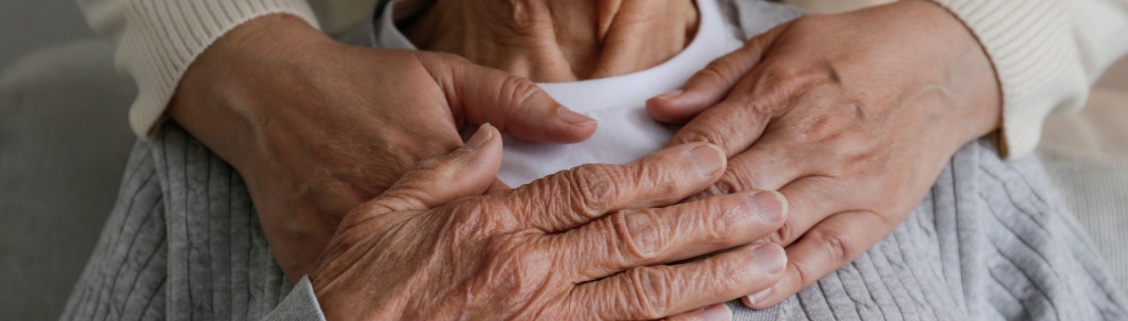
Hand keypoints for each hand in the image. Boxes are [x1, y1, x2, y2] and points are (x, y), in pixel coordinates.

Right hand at [168, 14, 598, 280]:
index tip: (568, 249)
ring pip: (425, 290)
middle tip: (520, 278)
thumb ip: (516, 102)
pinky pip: (364, 297)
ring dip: (459, 296)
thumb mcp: (444, 76)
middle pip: (479, 264)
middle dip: (512, 277)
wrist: (264, 96)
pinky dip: (396, 303)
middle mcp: (403, 211)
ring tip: (474, 295)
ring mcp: (353, 240)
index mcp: (446, 168)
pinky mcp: (313, 261)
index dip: (547, 238)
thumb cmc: (360, 83)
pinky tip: (422, 307)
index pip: (517, 219)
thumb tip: (582, 126)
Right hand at [310, 124, 789, 320]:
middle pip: (637, 240)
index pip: (597, 190)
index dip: (661, 174)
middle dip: (711, 222)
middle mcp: (529, 275)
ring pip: (641, 297)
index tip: (709, 159)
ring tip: (765, 261)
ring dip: (710, 278)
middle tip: (768, 208)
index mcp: (498, 225)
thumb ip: (450, 169)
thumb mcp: (387, 205)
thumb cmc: (355, 280)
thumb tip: (497, 142)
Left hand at [646, 0, 1000, 307]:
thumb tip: (659, 110)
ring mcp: (848, 174)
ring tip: (682, 276)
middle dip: (682, 219)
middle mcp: (812, 134)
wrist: (944, 63)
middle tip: (642, 246)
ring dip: (726, 251)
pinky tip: (751, 292)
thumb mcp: (779, 43)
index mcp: (781, 89)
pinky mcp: (879, 208)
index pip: (707, 141)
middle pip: (732, 187)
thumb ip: (716, 79)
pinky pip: (827, 250)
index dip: (663, 173)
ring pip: (774, 223)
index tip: (633, 198)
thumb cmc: (852, 50)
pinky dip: (788, 276)